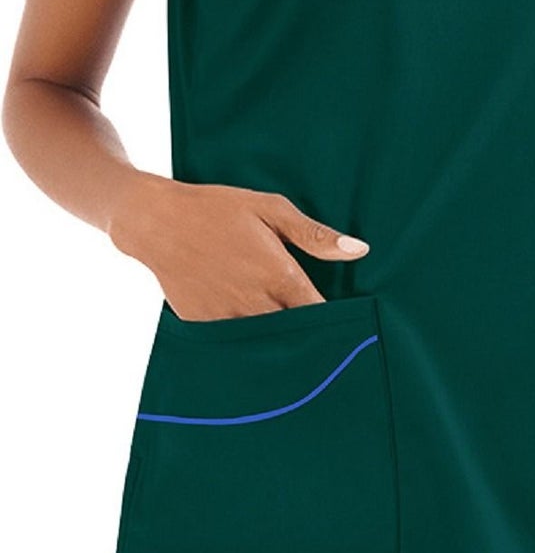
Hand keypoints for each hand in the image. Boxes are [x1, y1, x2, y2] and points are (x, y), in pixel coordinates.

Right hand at [107, 170, 369, 320]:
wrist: (157, 222)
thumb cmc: (217, 209)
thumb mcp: (270, 209)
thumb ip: (315, 235)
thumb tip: (360, 250)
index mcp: (278, 275)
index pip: (320, 315)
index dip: (334, 322)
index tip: (343, 321)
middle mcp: (255, 304)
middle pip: (296, 335)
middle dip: (309, 334)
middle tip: (320, 331)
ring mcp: (227, 319)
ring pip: (266, 344)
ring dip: (279, 341)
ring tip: (291, 336)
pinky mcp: (203, 327)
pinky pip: (235, 344)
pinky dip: (247, 341)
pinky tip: (255, 332)